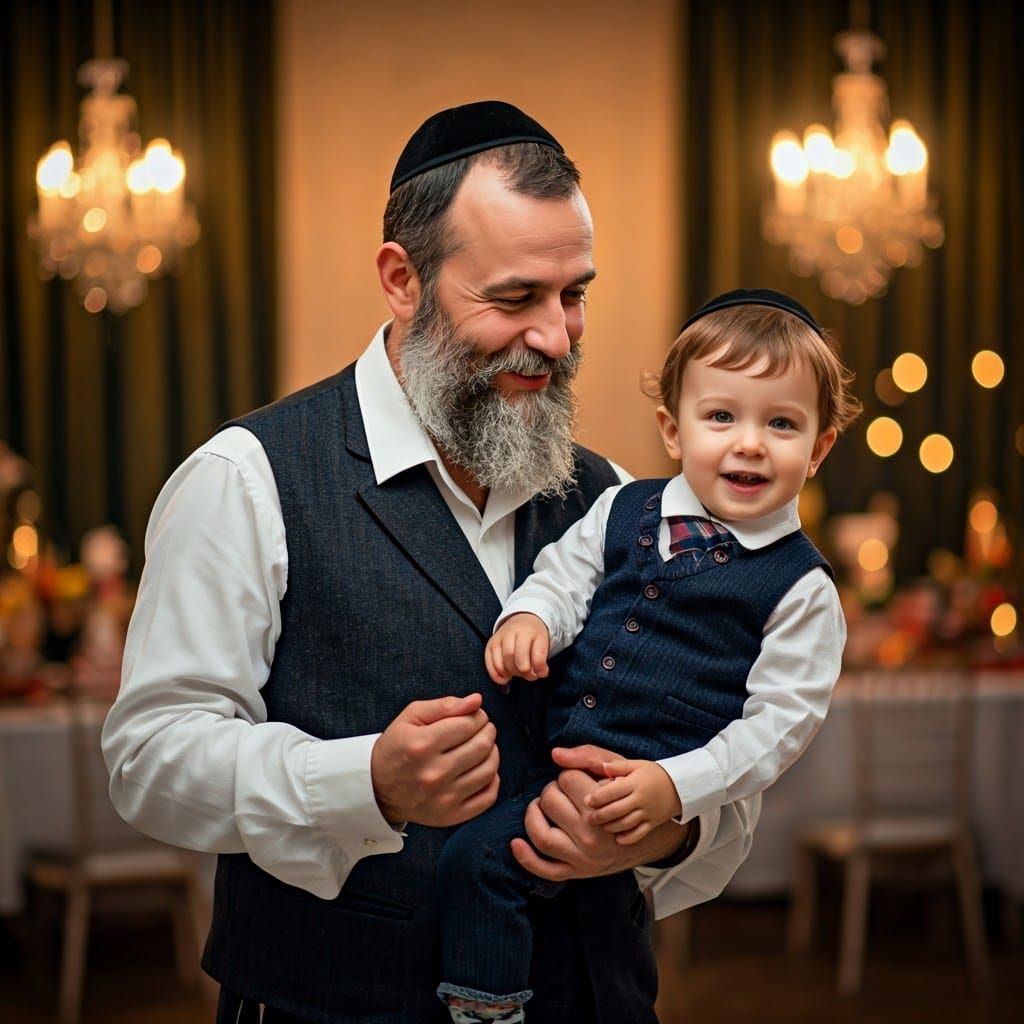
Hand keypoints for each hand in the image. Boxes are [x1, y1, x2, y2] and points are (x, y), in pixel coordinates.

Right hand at [370, 693, 498, 826]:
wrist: (378, 789)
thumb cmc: (397, 747)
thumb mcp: (411, 717)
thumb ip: (445, 705)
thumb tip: (477, 700)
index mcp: (422, 745)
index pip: (469, 724)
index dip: (478, 715)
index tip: (475, 715)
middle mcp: (434, 774)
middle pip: (482, 746)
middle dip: (488, 731)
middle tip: (483, 728)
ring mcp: (444, 798)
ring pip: (489, 770)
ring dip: (492, 752)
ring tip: (483, 746)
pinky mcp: (451, 816)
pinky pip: (488, 796)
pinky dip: (492, 779)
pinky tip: (481, 769)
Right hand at [484, 613, 549, 684]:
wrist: (521, 621)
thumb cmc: (532, 636)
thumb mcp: (542, 644)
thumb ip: (542, 661)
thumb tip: (541, 674)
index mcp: (529, 632)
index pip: (534, 651)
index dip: (538, 665)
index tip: (541, 673)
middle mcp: (512, 632)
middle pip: (515, 656)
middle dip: (522, 670)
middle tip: (528, 674)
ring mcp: (499, 638)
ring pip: (501, 661)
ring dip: (510, 673)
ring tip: (517, 673)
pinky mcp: (491, 644)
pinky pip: (490, 662)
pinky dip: (496, 674)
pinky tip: (504, 678)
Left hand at [510, 745, 691, 880]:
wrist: (653, 839)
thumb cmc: (630, 799)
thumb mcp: (619, 772)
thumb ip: (588, 757)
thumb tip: (555, 754)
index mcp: (604, 807)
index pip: (567, 779)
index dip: (567, 774)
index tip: (575, 779)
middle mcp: (593, 835)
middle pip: (552, 802)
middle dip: (551, 790)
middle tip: (560, 791)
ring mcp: (584, 858)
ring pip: (543, 836)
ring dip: (533, 816)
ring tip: (539, 807)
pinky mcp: (578, 873)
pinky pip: (546, 871)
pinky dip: (526, 858)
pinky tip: (515, 842)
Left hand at [584, 759, 681, 844]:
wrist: (680, 786)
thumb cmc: (654, 774)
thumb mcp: (637, 764)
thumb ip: (618, 766)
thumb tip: (602, 766)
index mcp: (635, 783)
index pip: (613, 791)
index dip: (598, 797)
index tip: (587, 801)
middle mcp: (641, 799)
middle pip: (617, 810)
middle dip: (600, 815)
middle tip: (588, 818)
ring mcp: (647, 813)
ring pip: (626, 824)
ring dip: (611, 827)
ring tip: (601, 826)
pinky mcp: (653, 823)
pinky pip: (639, 834)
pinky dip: (627, 838)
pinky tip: (617, 838)